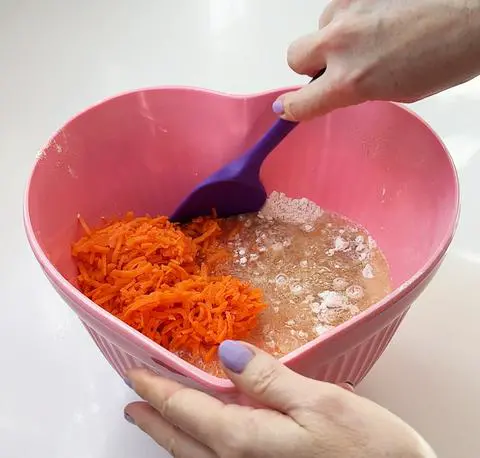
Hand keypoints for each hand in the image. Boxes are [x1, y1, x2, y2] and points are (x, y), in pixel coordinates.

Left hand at [124, 341, 434, 456]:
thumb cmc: (367, 450)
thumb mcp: (319, 403)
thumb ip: (268, 380)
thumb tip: (226, 353)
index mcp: (245, 442)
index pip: (186, 410)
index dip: (157, 389)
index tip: (135, 371)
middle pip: (181, 439)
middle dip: (153, 417)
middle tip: (131, 403)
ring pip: (193, 457)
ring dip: (169, 434)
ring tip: (153, 418)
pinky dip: (193, 447)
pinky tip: (198, 440)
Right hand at [273, 0, 479, 120]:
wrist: (476, 11)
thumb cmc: (449, 55)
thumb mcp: (397, 91)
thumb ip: (356, 89)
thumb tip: (337, 83)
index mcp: (351, 80)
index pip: (300, 103)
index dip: (291, 108)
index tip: (288, 108)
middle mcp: (341, 42)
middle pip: (294, 55)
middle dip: (308, 65)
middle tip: (332, 66)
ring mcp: (349, 7)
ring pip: (322, 25)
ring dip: (337, 34)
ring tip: (374, 33)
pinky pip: (342, 4)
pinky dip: (355, 12)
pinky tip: (382, 14)